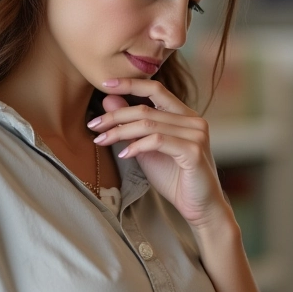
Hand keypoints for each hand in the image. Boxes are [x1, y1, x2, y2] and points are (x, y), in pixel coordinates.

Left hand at [88, 78, 227, 227]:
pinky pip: (157, 141)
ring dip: (120, 131)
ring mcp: (196, 134)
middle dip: (115, 116)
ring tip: (100, 140)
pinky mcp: (193, 151)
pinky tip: (124, 154)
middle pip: (147, 108)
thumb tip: (108, 100)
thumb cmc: (175, 179)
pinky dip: (137, 146)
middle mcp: (193, 120)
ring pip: (149, 124)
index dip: (130, 84)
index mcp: (184, 115)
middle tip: (93, 125)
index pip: (156, 89)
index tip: (105, 84)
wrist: (199, 207)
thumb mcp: (146, 148)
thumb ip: (131, 125)